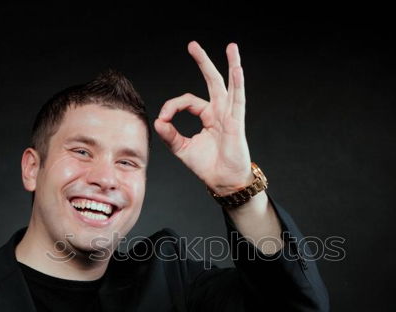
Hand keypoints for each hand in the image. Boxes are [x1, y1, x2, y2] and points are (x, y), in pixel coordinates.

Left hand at [154, 41, 253, 194]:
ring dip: (230, 64)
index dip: (173, 106)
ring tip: (232, 47)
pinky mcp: (236, 122)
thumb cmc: (207, 166)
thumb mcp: (182, 148)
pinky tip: (237, 69)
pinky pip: (238, 100)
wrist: (223, 181)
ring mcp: (229, 115)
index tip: (164, 118)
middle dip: (203, 62)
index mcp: (207, 116)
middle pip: (211, 81)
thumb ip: (170, 135)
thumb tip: (158, 121)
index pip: (188, 101)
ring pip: (229, 85)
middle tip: (192, 45)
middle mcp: (219, 112)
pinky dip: (238, 84)